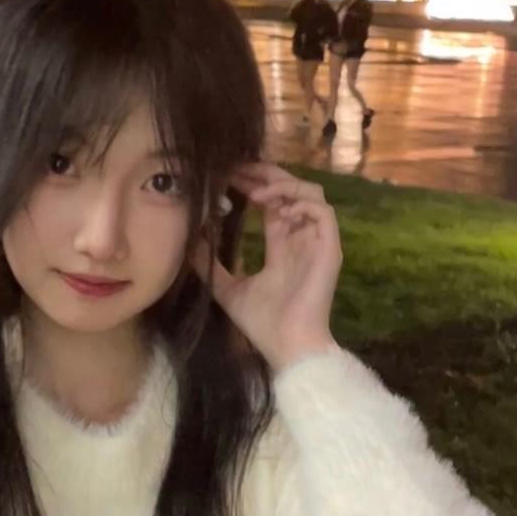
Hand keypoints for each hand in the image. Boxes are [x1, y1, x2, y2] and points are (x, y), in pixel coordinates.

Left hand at [192, 162, 341, 373]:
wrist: (287, 346)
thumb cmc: (263, 324)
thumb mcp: (227, 288)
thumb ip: (210, 266)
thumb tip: (187, 246)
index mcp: (282, 245)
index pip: (271, 203)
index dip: (253, 185)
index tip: (228, 175)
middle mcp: (301, 238)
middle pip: (290, 190)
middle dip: (265, 175)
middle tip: (238, 169)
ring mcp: (317, 241)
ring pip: (310, 193)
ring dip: (283, 185)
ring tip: (256, 192)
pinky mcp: (329, 247)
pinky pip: (322, 211)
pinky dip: (300, 202)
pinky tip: (275, 208)